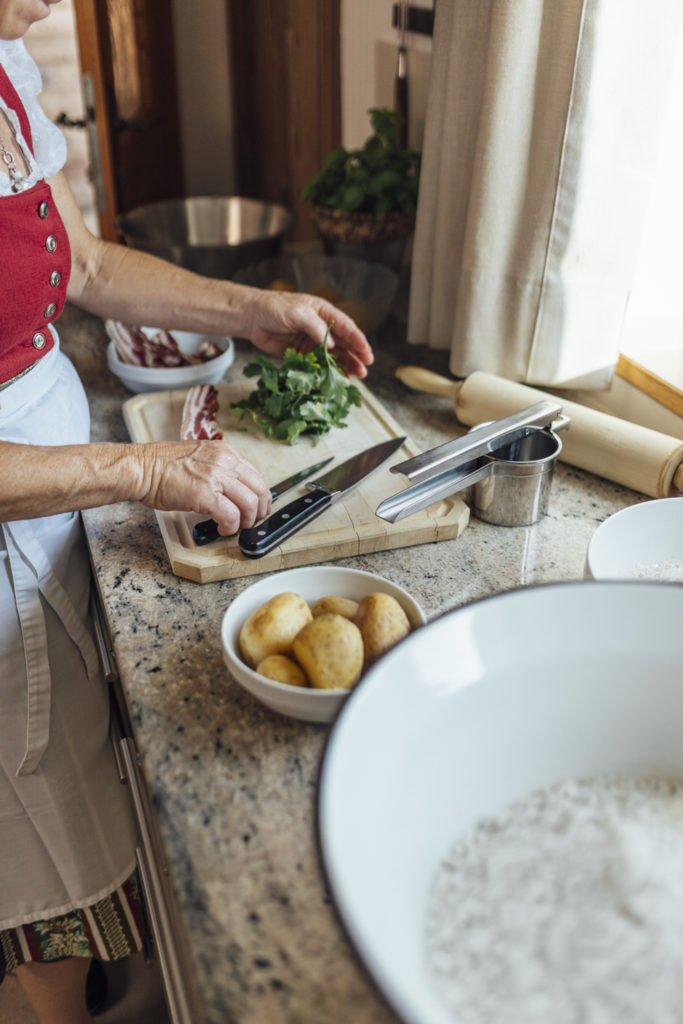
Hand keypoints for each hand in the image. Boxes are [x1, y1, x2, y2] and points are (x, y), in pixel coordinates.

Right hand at [137, 440, 271, 535]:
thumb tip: (233, 490)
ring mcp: (216, 477)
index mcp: (224, 452)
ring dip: (246, 521)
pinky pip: (231, 516)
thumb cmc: (161, 466)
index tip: (257, 507)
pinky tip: (222, 529)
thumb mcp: (199, 459)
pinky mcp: (205, 494)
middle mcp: (224, 462)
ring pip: (250, 504)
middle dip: (260, 511)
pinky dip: (230, 527)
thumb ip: (218, 470)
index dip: (261, 495)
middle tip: (251, 522)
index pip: (256, 475)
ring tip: (235, 527)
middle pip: (259, 489)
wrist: (140, 468)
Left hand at [240, 288, 373, 377]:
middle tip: (364, 371)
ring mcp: (312, 341)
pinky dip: (325, 372)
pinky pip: (317, 364)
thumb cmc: (275, 308)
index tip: (367, 355)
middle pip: (343, 344)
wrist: (251, 317)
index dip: (359, 342)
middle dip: (355, 357)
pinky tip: (333, 380)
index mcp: (324, 313)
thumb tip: (332, 346)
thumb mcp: (298, 313)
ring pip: (333, 356)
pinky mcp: (301, 353)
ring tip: (354, 378)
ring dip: (343, 367)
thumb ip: (316, 328)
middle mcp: (321, 328)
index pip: (347, 328)